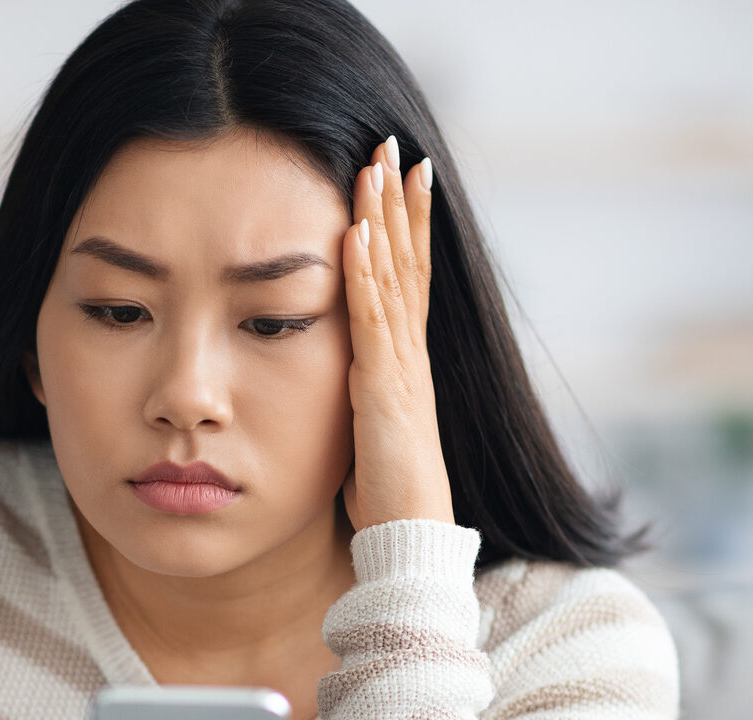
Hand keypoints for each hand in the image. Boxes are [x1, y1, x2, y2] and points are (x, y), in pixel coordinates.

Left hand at [339, 134, 454, 530]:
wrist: (409, 542)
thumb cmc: (385, 499)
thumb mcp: (367, 431)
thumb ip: (360, 397)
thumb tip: (342, 377)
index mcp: (404, 364)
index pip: (409, 279)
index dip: (408, 226)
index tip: (404, 175)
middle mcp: (410, 357)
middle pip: (408, 263)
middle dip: (401, 202)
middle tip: (395, 144)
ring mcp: (401, 371)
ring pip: (394, 280)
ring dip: (384, 220)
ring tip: (375, 167)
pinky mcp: (385, 392)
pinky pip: (373, 323)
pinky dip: (364, 276)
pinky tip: (354, 234)